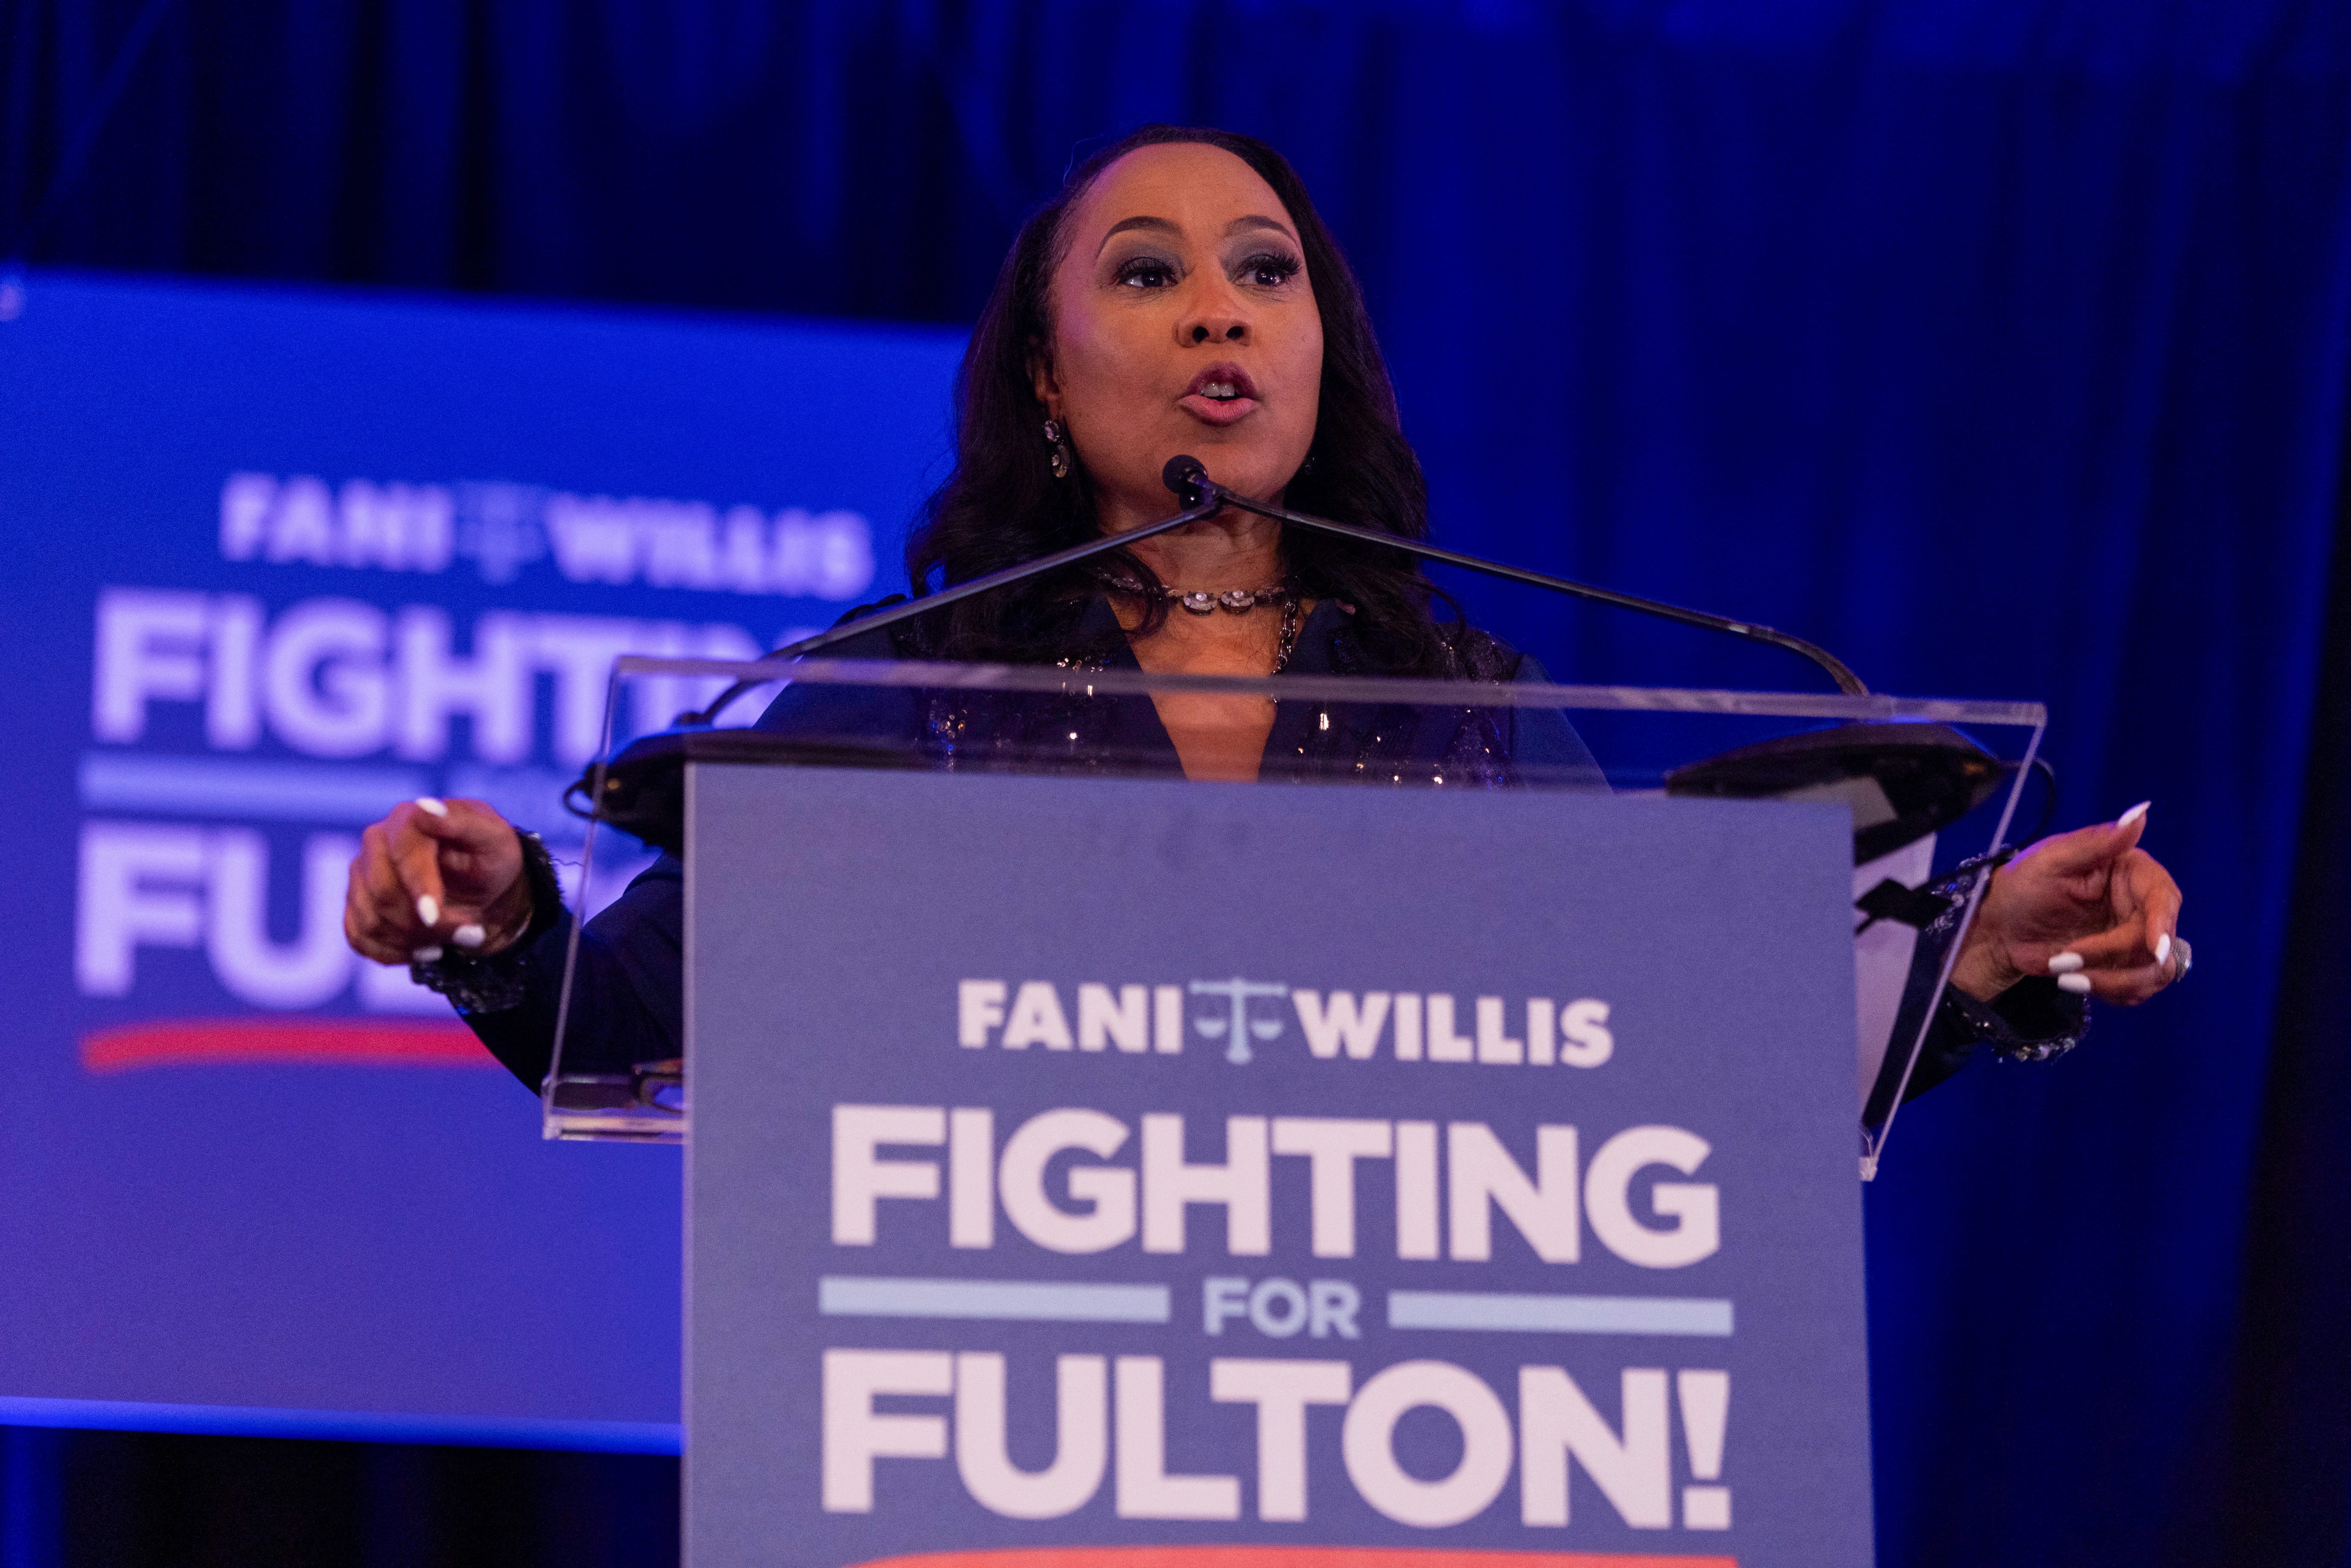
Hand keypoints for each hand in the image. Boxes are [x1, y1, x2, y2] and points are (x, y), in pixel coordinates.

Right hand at [343, 797, 532, 963]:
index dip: (417, 887)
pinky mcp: (357, 903)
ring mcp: (361, 873)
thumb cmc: (490, 854)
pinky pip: (360, 937)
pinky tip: (428, 951)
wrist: (483, 883)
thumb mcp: (493, 837)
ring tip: (458, 939)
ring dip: (416, 941)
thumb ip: (462, 821)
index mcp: (407, 818)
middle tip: (473, 932)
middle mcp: (376, 842)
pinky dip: (395, 953)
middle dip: (427, 924)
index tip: (434, 917)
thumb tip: (425, 806)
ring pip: (371, 920)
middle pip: (382, 893)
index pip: (401, 853)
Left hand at [1950, 802, 2183, 1004]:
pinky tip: (2074, 981)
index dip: (2162, 924)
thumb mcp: (2051, 860)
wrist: (2000, 930)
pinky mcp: (2122, 965)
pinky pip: (2138, 988)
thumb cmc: (2021, 887)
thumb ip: (2097, 842)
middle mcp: (2140, 905)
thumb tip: (2140, 813)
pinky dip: (2110, 992)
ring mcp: (2133, 938)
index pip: (2163, 897)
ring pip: (2154, 971)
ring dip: (2111, 980)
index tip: (2152, 949)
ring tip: (2063, 974)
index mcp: (2129, 872)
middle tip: (2067, 961)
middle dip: (2113, 957)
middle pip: (2159, 942)